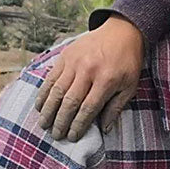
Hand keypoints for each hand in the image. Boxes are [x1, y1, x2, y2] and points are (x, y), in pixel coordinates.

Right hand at [35, 16, 143, 139]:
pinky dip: (44, 92)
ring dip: (48, 110)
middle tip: (55, 135)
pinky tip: (40, 105)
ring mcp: (74, 62)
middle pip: (70, 102)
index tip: (72, 137)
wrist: (121, 31)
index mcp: (106, 80)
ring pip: (57, 90)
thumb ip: (116, 107)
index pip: (88, 108)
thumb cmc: (127, 62)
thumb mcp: (130, 86)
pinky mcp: (65, 55)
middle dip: (61, 121)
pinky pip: (51, 77)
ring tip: (44, 124)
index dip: (78, 125)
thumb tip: (105, 129)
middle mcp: (88, 71)